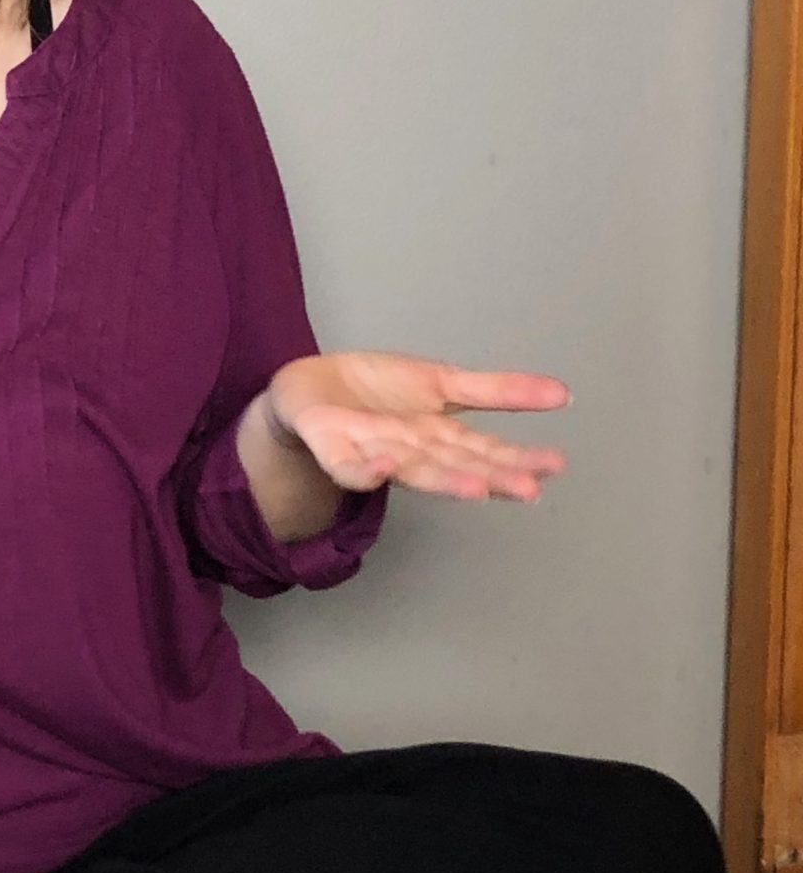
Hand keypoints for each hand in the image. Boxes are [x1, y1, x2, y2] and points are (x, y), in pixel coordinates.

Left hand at [262, 353, 570, 501]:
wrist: (311, 388)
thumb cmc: (377, 394)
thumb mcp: (445, 383)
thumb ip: (498, 390)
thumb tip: (562, 393)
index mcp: (439, 437)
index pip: (485, 450)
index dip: (517, 459)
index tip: (553, 467)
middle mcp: (412, 451)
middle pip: (455, 465)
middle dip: (490, 477)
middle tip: (528, 489)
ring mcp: (373, 452)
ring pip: (412, 470)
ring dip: (442, 479)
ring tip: (473, 487)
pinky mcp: (334, 448)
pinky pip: (349, 466)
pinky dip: (365, 470)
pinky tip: (384, 467)